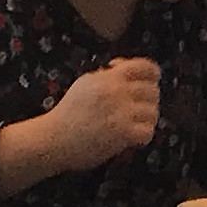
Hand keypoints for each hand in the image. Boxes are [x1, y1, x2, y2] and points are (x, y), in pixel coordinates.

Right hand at [42, 57, 160, 174]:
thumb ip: (108, 74)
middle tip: (137, 108)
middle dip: (148, 99)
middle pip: (153, 91)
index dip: (151, 75)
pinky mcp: (122, 134)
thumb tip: (124, 67)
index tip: (146, 83)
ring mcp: (121, 113)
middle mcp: (118, 92)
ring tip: (136, 123)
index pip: (147, 67)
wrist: (52, 139)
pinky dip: (143, 136)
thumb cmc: (68, 112)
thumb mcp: (86, 82)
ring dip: (147, 119)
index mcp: (110, 77)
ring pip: (153, 111)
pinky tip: (134, 138)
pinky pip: (147, 132)